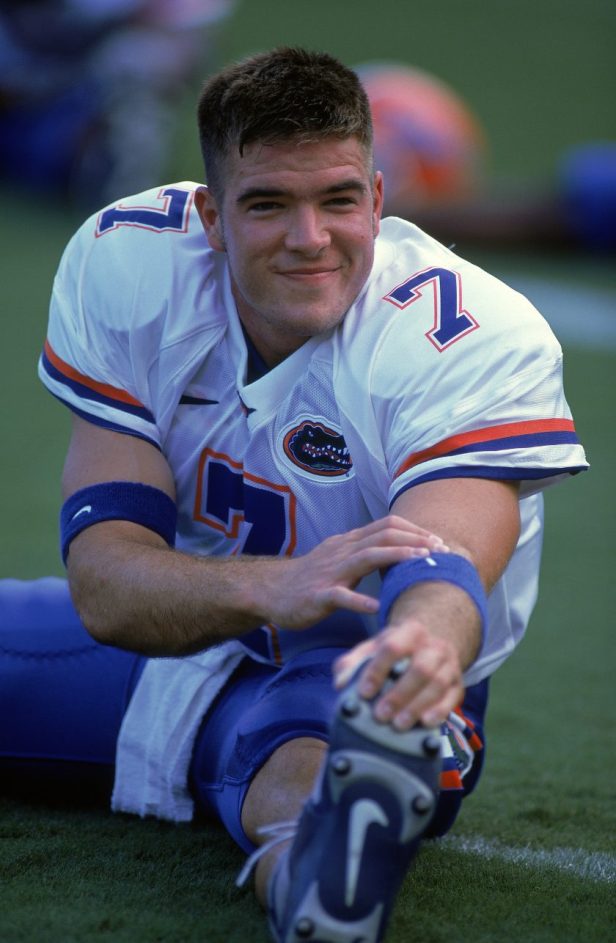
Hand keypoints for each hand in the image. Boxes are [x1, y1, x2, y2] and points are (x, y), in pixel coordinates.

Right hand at [260, 515, 447, 629]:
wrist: (270, 590)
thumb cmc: (310, 578)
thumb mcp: (339, 558)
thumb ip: (365, 553)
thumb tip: (400, 553)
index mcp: (349, 542)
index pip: (387, 526)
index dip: (415, 530)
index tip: (438, 541)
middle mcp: (342, 551)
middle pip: (382, 536)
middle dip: (415, 540)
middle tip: (441, 550)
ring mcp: (330, 572)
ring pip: (366, 557)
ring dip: (397, 557)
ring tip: (421, 562)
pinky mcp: (318, 595)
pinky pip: (341, 596)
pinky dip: (360, 600)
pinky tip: (377, 607)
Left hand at [332, 619, 463, 729]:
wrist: (428, 647)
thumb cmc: (394, 651)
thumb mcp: (373, 648)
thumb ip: (352, 662)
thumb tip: (340, 683)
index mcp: (410, 631)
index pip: (393, 647)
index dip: (377, 670)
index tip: (363, 693)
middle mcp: (433, 645)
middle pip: (420, 669)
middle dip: (399, 694)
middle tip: (380, 715)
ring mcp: (449, 665)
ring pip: (437, 685)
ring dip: (417, 707)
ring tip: (398, 725)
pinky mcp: (458, 684)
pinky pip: (452, 699)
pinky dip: (439, 712)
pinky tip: (424, 724)